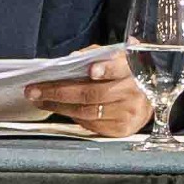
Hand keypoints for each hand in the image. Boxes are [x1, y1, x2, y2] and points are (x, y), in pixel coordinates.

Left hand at [31, 52, 156, 139]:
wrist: (148, 99)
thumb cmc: (125, 75)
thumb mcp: (116, 57)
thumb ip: (96, 54)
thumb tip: (71, 59)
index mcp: (132, 70)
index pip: (120, 68)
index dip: (106, 69)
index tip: (91, 70)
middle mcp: (133, 93)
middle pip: (93, 94)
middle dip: (59, 92)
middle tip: (35, 90)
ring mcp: (128, 113)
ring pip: (87, 111)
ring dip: (58, 106)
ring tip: (39, 99)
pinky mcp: (121, 129)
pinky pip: (91, 124)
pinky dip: (71, 116)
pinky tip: (58, 109)